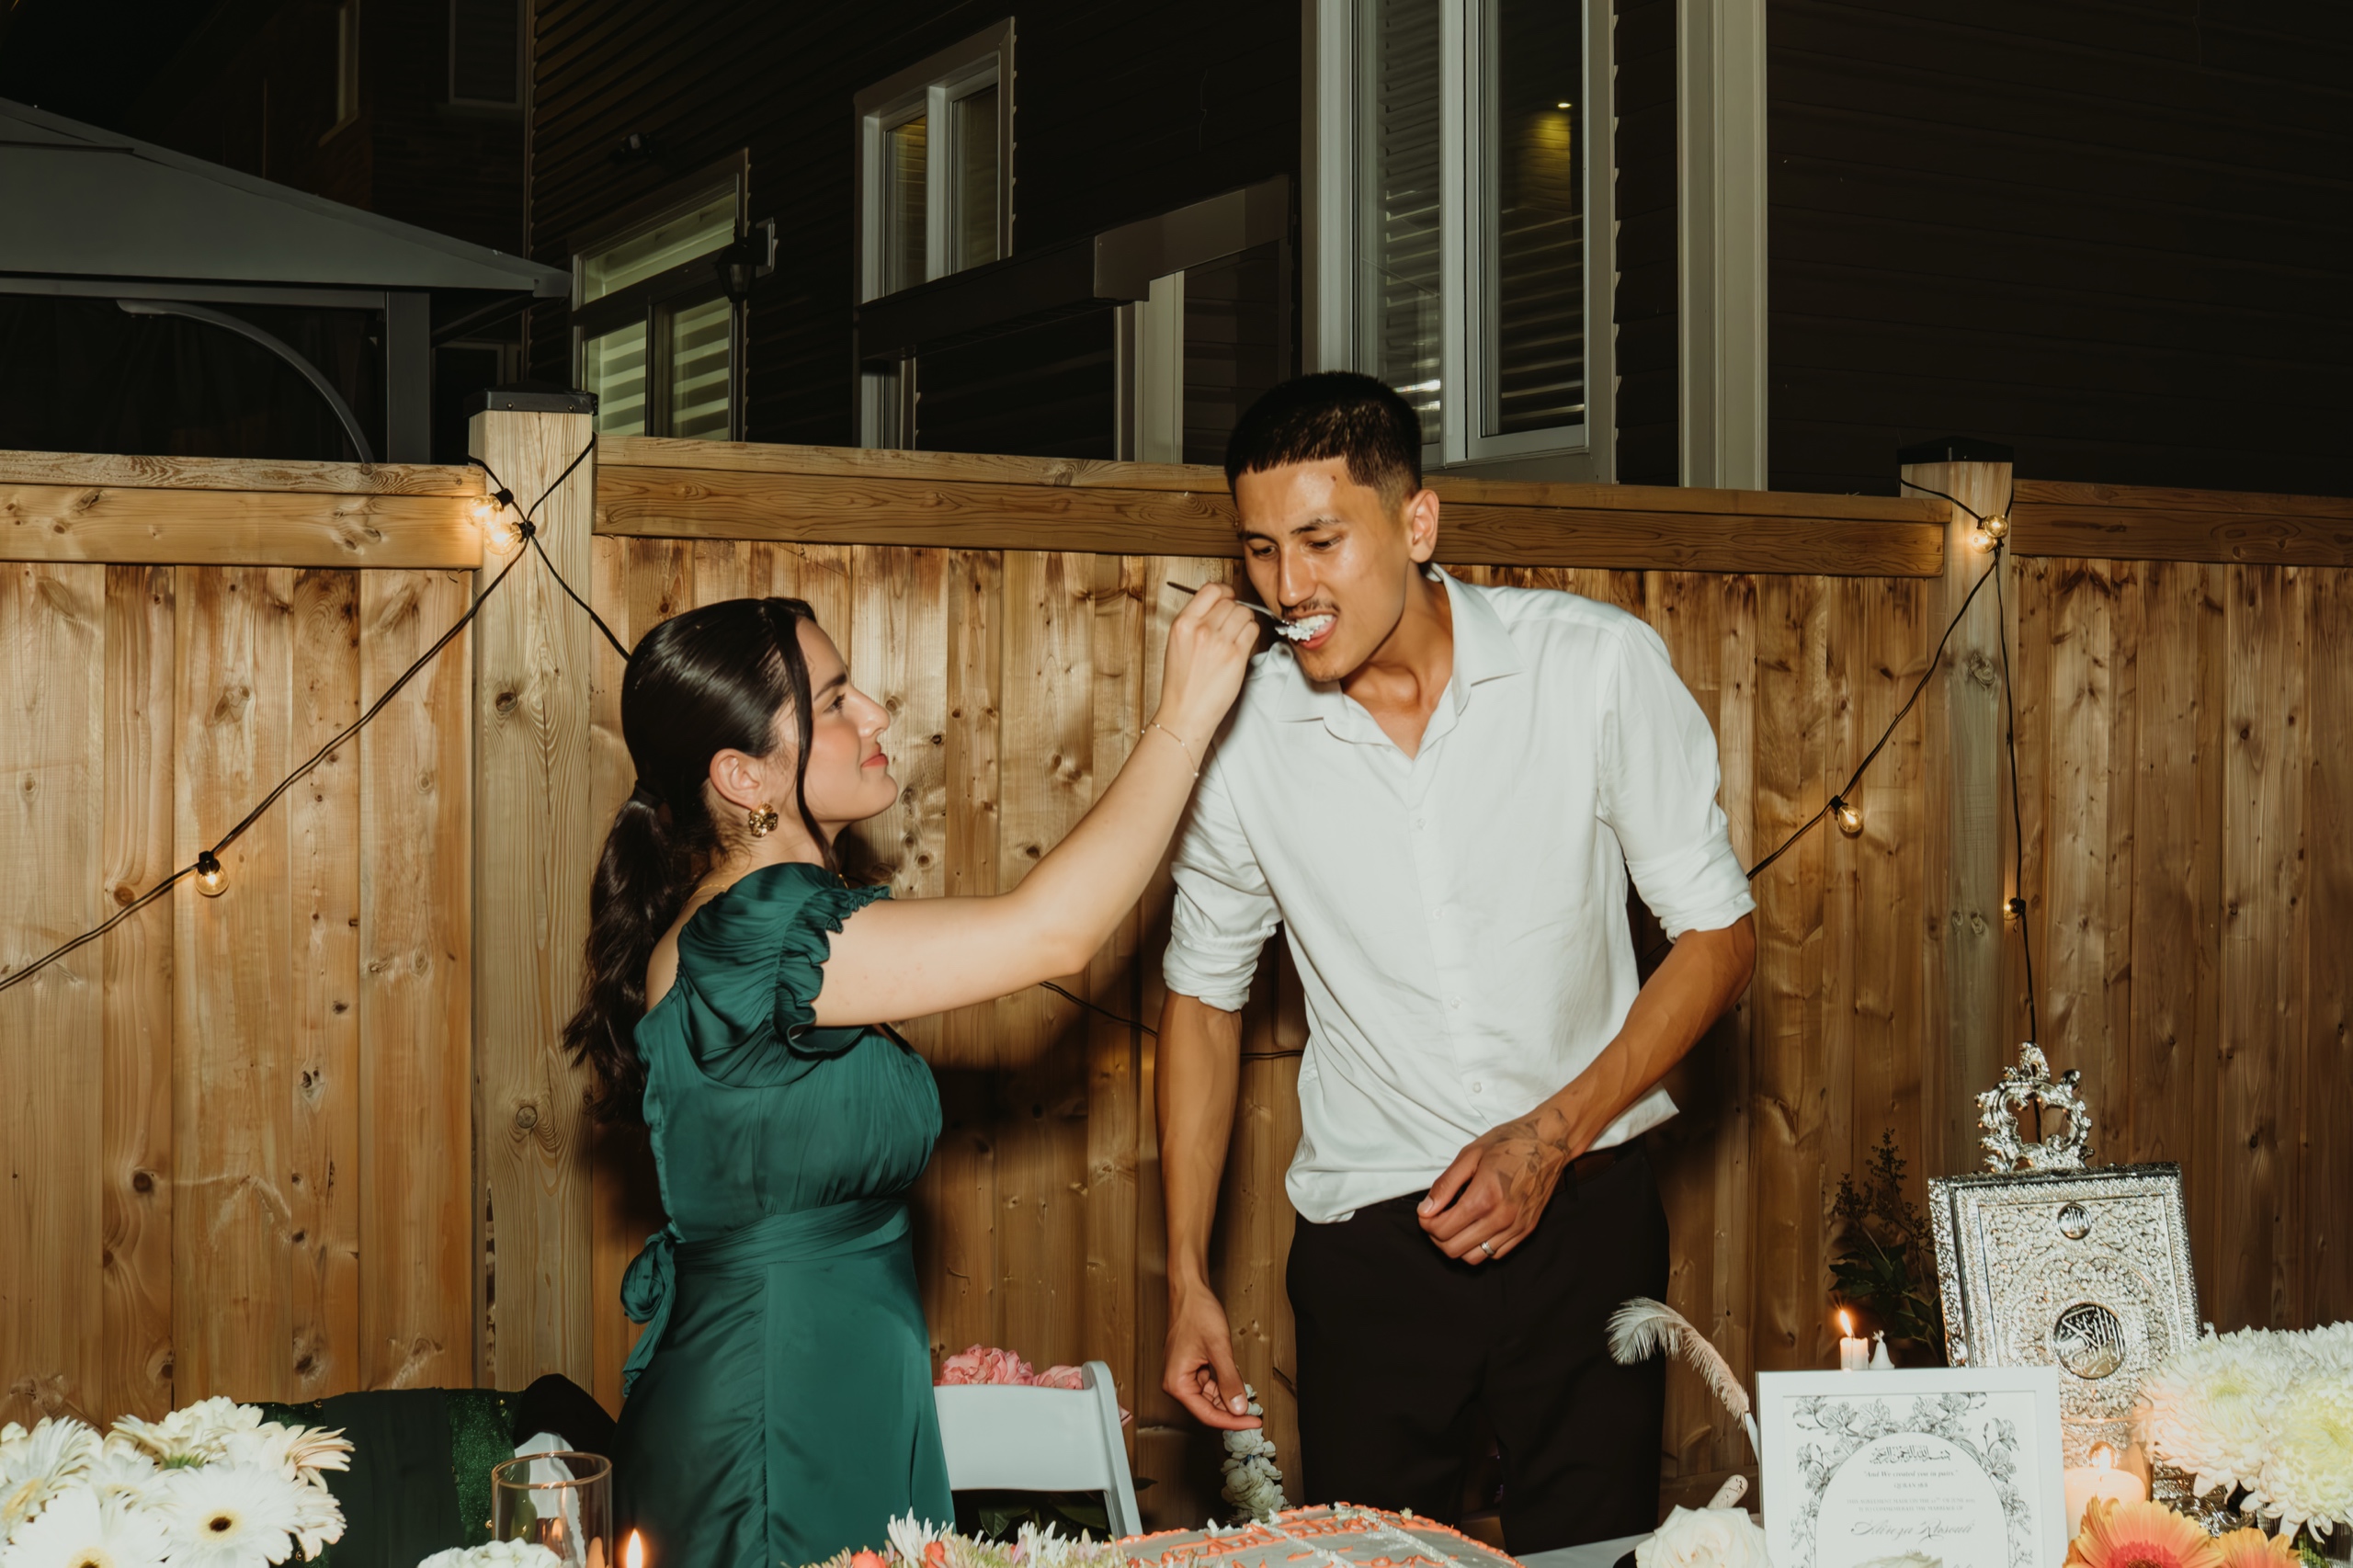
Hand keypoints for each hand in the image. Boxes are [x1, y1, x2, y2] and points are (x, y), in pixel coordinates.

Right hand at [1154, 583, 1259, 748]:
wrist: (1185, 712)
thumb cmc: (1181, 684)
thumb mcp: (1177, 644)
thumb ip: (1195, 621)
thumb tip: (1218, 605)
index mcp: (1183, 624)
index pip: (1211, 590)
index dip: (1223, 592)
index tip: (1227, 598)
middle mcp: (1201, 630)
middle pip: (1230, 602)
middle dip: (1234, 610)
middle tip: (1232, 624)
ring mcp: (1219, 642)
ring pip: (1245, 614)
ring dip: (1245, 622)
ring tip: (1237, 636)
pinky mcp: (1236, 656)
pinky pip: (1253, 631)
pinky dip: (1251, 635)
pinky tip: (1242, 645)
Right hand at [1163, 1286, 1260, 1430]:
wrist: (1190, 1290)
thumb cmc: (1196, 1312)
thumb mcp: (1218, 1348)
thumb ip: (1229, 1381)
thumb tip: (1238, 1407)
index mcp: (1177, 1383)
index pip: (1207, 1414)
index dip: (1232, 1421)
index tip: (1252, 1422)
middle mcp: (1177, 1381)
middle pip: (1207, 1408)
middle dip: (1231, 1411)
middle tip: (1254, 1415)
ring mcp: (1183, 1374)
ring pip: (1210, 1397)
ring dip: (1229, 1398)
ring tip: (1249, 1400)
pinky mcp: (1191, 1366)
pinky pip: (1209, 1384)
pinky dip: (1224, 1386)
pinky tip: (1237, 1385)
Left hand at [1417, 1108, 1580, 1263]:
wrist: (1549, 1143)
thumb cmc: (1510, 1143)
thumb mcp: (1470, 1155)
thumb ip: (1445, 1185)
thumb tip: (1426, 1210)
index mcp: (1484, 1197)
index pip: (1442, 1229)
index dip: (1426, 1224)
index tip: (1426, 1213)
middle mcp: (1502, 1218)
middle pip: (1454, 1249)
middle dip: (1437, 1237)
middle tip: (1436, 1219)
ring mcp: (1516, 1227)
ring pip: (1474, 1258)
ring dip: (1457, 1245)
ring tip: (1455, 1224)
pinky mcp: (1527, 1231)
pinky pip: (1495, 1254)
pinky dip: (1480, 1247)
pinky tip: (1476, 1226)